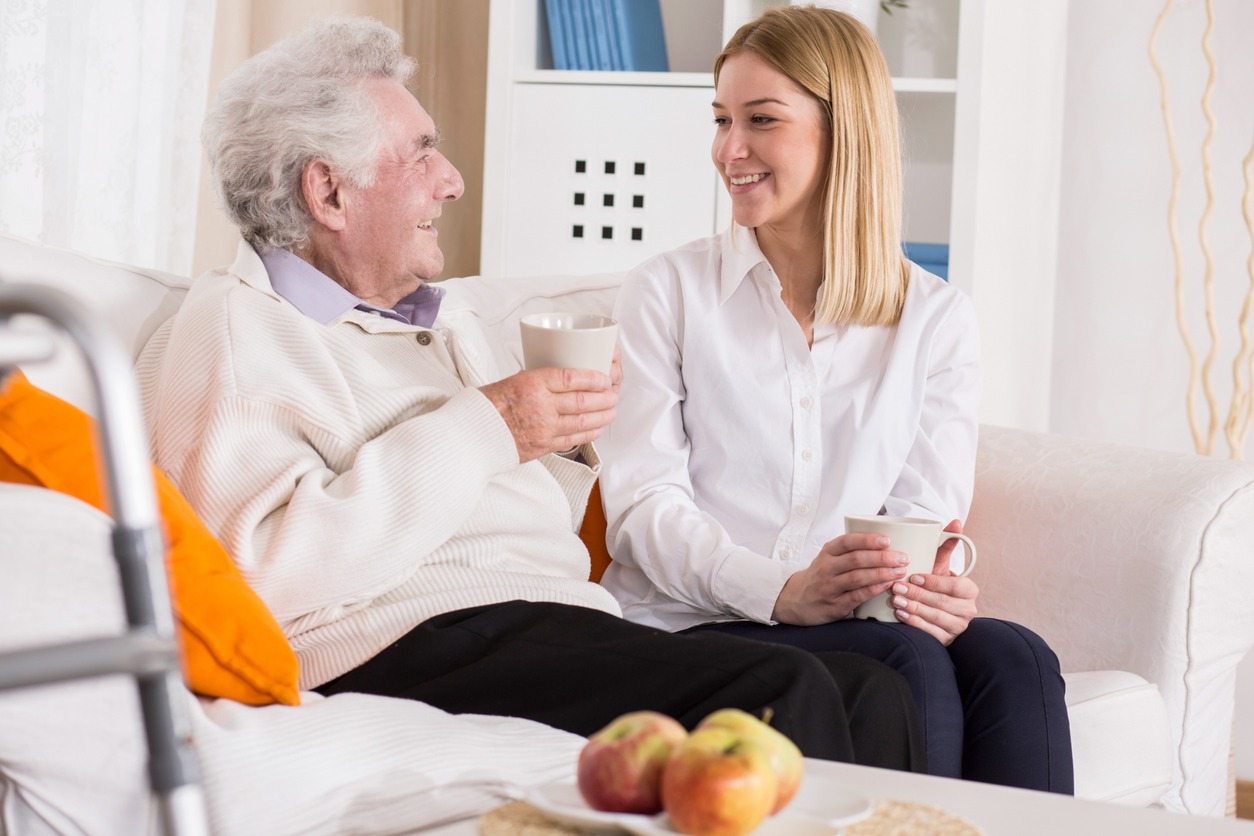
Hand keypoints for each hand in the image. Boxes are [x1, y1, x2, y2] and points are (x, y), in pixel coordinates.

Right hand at [480, 363, 616, 462]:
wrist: (473, 433)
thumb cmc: (490, 405)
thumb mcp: (514, 381)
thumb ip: (540, 382)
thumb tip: (565, 381)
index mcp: (532, 383)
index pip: (571, 378)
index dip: (593, 379)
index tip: (604, 379)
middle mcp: (540, 405)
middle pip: (582, 401)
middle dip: (603, 399)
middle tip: (613, 396)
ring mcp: (543, 428)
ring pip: (582, 421)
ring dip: (602, 417)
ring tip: (611, 411)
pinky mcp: (543, 445)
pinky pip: (573, 440)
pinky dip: (589, 434)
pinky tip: (597, 429)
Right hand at [771, 533, 910, 625]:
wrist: (796, 600)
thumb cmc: (821, 576)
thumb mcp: (829, 558)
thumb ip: (851, 550)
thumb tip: (888, 542)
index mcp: (827, 552)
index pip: (847, 541)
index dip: (868, 540)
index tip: (887, 539)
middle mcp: (826, 568)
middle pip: (856, 559)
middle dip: (882, 557)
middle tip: (902, 557)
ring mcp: (829, 587)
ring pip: (857, 577)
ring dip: (882, 573)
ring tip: (900, 571)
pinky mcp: (834, 605)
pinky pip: (856, 596)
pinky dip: (873, 590)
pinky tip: (887, 585)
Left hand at [891, 519, 978, 644]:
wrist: (936, 611)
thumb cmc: (936, 585)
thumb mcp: (940, 566)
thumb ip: (946, 545)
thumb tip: (956, 521)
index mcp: (969, 590)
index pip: (954, 586)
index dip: (934, 582)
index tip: (914, 576)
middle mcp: (968, 610)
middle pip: (942, 602)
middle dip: (918, 594)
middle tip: (897, 587)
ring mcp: (958, 627)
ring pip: (936, 618)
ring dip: (914, 608)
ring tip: (896, 600)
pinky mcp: (947, 640)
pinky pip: (931, 633)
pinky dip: (915, 624)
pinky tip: (901, 615)